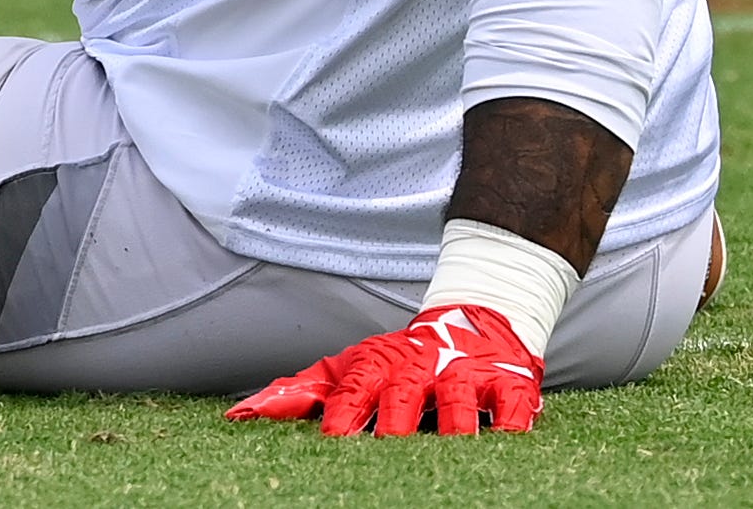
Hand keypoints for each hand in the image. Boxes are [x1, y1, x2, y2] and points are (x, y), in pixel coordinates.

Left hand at [226, 304, 542, 436]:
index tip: (333, 437)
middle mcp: (419, 366)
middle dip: (395, 420)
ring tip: (453, 442)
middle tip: (387, 444)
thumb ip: (301, 392)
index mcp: (379, 364)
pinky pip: (512, 404)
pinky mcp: (507, 381)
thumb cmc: (402, 356)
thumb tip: (240, 415)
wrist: (475, 309)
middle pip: (404, 396)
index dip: (345, 410)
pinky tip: (509, 436)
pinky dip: (511, 420)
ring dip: (456, 423)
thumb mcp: (352, 365)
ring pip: (459, 401)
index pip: (355, 385)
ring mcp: (465, 373)